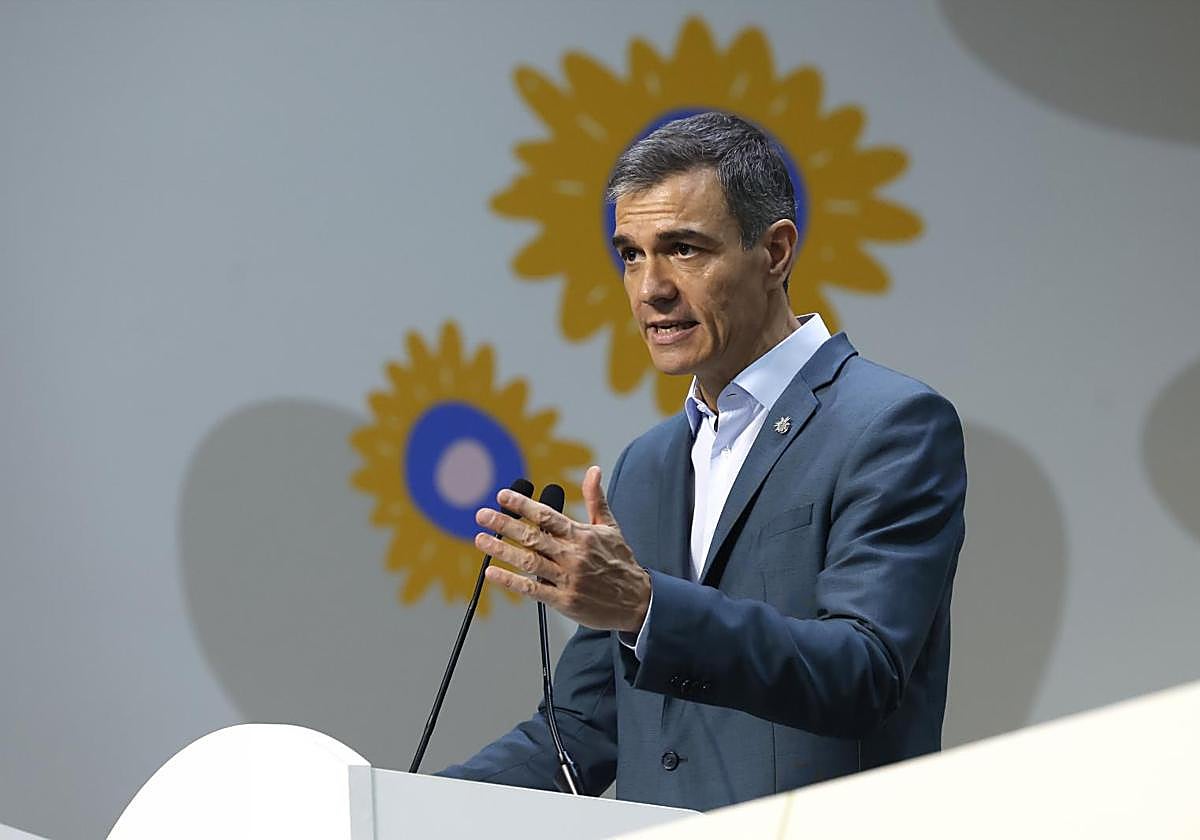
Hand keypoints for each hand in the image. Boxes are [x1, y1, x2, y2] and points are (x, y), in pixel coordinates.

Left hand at [474, 466, 650, 632]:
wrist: (637, 601)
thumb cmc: (621, 562)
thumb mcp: (610, 527)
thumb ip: (596, 498)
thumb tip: (593, 470)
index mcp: (582, 535)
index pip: (547, 515)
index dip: (523, 504)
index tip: (503, 496)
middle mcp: (573, 555)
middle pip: (532, 536)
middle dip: (504, 524)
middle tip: (482, 515)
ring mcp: (567, 578)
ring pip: (528, 561)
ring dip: (501, 550)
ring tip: (481, 539)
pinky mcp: (564, 600)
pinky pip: (532, 588)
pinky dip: (510, 581)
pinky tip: (492, 572)